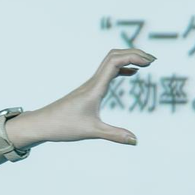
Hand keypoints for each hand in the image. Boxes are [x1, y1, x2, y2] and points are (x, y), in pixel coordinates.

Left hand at [17, 48, 155, 145]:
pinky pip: (107, 73)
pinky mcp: (88, 91)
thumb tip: (135, 140)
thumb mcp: (91, 131)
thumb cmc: (62, 126)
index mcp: (94, 88)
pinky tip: (132, 73)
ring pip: (110, 62)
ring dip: (129, 59)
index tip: (150, 63)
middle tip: (153, 60)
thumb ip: (114, 135)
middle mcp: (92, 82)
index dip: (133, 57)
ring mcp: (90, 85)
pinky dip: (122, 68)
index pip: (115, 61)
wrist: (40, 124)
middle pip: (114, 56)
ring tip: (147, 64)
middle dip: (134, 53)